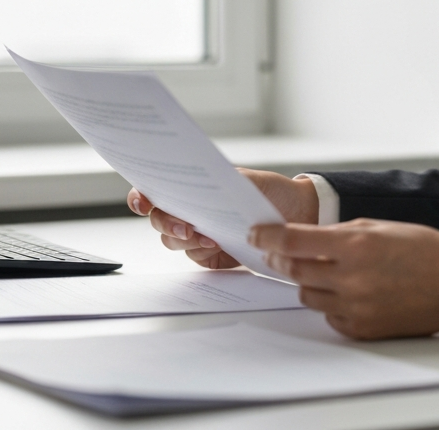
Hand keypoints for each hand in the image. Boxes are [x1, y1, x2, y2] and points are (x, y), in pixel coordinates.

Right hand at [126, 168, 319, 268]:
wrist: (297, 213)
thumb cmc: (269, 191)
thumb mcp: (244, 180)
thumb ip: (218, 184)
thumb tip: (195, 189)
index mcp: (192, 189)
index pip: (155, 192)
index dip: (141, 197)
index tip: (143, 201)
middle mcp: (190, 213)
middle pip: (159, 221)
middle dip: (167, 224)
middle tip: (186, 227)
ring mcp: (199, 236)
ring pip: (174, 242)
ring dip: (186, 240)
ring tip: (209, 237)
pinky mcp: (211, 257)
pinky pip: (196, 258)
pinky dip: (202, 252)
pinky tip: (217, 246)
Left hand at [249, 218, 438, 339]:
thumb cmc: (421, 247)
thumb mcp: (378, 227)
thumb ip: (339, 235)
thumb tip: (304, 240)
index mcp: (356, 245)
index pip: (295, 241)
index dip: (270, 237)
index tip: (256, 233)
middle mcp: (351, 278)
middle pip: (294, 270)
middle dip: (281, 259)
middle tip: (277, 252)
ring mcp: (355, 307)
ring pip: (307, 294)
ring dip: (308, 280)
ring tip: (325, 270)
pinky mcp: (361, 329)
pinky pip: (328, 316)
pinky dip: (330, 302)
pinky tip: (347, 290)